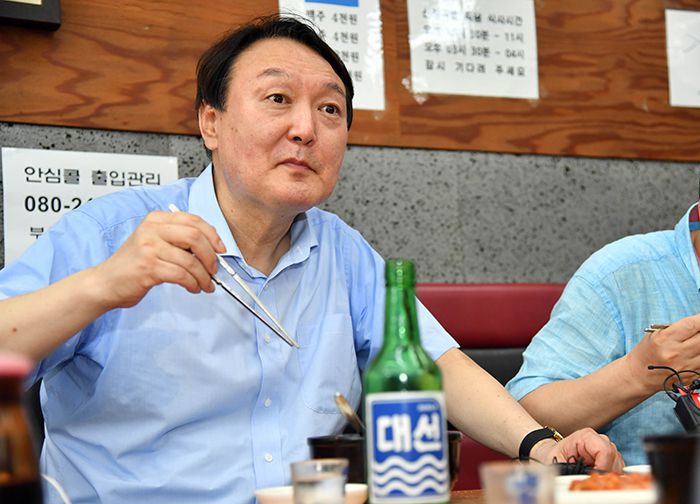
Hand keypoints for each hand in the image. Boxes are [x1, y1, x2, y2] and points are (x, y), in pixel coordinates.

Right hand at [90, 210, 225, 308]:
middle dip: (211, 256)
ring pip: (190, 260)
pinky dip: (193, 283)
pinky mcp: (148, 267)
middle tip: (214, 269)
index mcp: (156, 219)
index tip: (221, 249)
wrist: (106, 282)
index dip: (212, 235)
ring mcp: (149, 248)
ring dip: (203, 276)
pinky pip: (181, 275)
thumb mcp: (155, 242)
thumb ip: (179, 240)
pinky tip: (193, 288)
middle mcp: (152, 230)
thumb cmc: (134, 264)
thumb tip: (212, 248)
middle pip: (195, 236)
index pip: (193, 220)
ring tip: (205, 284)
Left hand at [531, 427, 623, 471]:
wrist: (554, 454)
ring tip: (594, 480)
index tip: (595, 478)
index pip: (605, 450)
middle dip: (606, 473)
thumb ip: (572, 468)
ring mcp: (606, 447)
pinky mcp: (610, 457)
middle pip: (614, 457)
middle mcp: (599, 439)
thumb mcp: (559, 461)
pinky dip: (610, 476)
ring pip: (618, 464)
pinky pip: (617, 468)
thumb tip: (584, 478)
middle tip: (594, 482)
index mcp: (586, 436)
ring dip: (608, 475)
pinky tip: (598, 478)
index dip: (603, 466)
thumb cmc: (555, 456)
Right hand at [625, 314, 699, 394]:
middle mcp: (676, 353)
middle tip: (698, 331)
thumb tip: (698, 324)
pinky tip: (693, 354)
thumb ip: (678, 329)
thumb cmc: (647, 351)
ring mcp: (684, 367)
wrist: (639, 375)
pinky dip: (699, 356)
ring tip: (693, 343)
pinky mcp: (690, 376)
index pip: (692, 325)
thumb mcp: (656, 334)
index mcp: (665, 339)